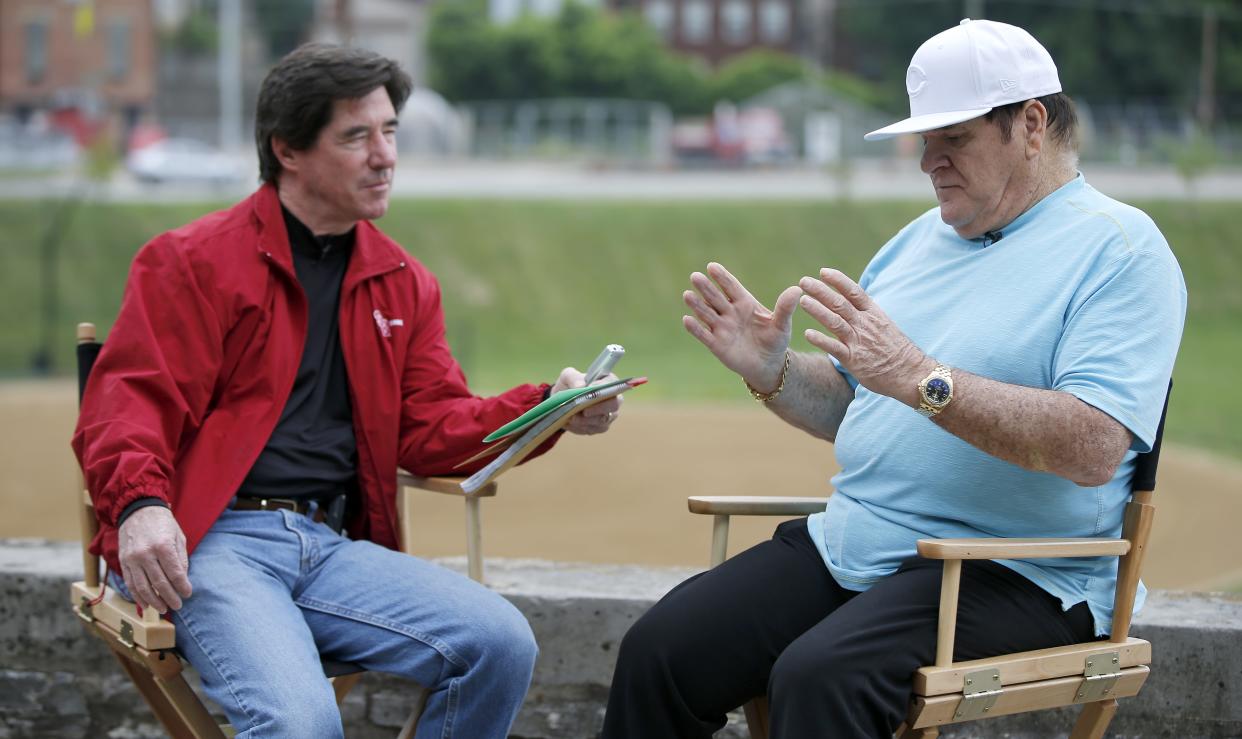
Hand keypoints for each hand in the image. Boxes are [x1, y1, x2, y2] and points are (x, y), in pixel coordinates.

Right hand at [118, 506, 192, 612]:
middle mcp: (146, 554)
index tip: (188, 594)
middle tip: (178, 605)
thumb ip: (181, 559)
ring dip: (154, 601)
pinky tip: (146, 604)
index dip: (182, 587)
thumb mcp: (178, 537)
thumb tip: (183, 580)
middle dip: (170, 597)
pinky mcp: (124, 562)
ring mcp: (132, 559)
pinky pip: (130, 583)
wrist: (138, 510)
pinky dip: (138, 596)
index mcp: (163, 546)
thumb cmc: (162, 523)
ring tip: (163, 609)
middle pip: (160, 583)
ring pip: (143, 587)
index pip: (175, 574)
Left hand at [550, 367, 621, 435]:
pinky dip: (580, 427)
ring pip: (602, 421)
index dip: (602, 388)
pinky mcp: (600, 427)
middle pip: (614, 405)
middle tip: (584, 411)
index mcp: (609, 381)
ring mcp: (609, 415)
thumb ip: (573, 378)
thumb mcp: (568, 376)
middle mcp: (614, 399)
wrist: (565, 401)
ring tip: (571, 418)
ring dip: (585, 421)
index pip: (612, 384)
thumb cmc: (570, 385)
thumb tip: (581, 386)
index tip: (589, 389)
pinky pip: (592, 429)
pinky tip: (569, 423)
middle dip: (598, 409)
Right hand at [682, 262, 801, 392]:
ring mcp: (722, 328)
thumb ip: (785, 307)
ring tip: (687, 294)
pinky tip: (687, 320)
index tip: (712, 267)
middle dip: (706, 288)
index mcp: (745, 303)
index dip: (722, 278)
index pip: (731, 287)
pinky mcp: (717, 345)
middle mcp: (730, 313)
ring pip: (706, 314)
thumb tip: (797, 289)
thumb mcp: (782, 324)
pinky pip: (704, 335)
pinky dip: (695, 328)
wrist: (769, 365)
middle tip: (695, 276)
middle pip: (715, 298)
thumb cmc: (775, 341)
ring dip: (697, 305)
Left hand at [797, 268, 929, 402]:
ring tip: (803, 300)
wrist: (911, 374)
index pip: (854, 292)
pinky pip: (834, 348)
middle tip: (804, 281)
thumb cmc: (897, 351)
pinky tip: (808, 333)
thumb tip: (855, 305)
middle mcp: (865, 324)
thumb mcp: (885, 326)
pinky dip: (821, 340)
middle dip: (821, 291)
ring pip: (835, 321)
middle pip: (840, 303)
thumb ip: (868, 315)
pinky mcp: (854, 360)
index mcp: (874, 314)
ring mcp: (859, 341)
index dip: (838, 281)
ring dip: (818, 310)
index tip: (823, 272)